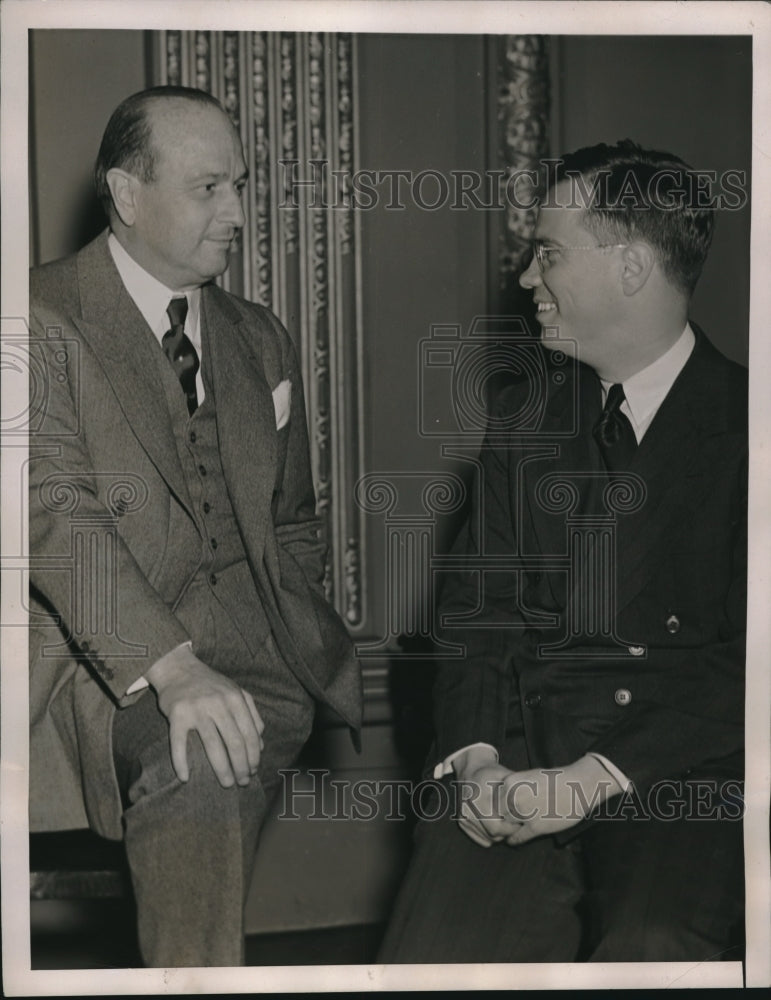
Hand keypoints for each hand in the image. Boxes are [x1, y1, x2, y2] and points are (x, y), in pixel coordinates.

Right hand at [146, 645, 264, 788]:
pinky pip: (179, 743)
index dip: (254, 755)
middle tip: (242, 783)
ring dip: (221, 769)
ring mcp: (197, 709)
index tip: (254, 770)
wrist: (178, 668)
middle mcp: (218, 703)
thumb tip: (261, 744)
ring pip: (212, 745)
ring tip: (226, 784)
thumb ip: (252, 714)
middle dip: (241, 766)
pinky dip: (181, 763)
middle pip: (234, 742)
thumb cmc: (210, 684)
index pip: (250, 733)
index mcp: (236, 698)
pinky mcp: (177, 715)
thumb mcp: (236, 692)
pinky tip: (185, 778)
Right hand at [451, 747, 521, 846]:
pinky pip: (481, 838)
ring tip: (507, 822)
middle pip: (493, 833)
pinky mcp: (461, 822)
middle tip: (517, 825)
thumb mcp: (507, 777)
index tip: (521, 821)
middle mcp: (468, 807)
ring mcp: (463, 815)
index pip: (497, 826)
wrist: (470, 770)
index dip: (512, 827)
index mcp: (479, 795)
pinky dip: (490, 836)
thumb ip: (518, 791)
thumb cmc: (492, 773)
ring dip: (500, 835)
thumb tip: (535, 805)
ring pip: (488, 838)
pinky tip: (496, 824)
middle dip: (508, 832)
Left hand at [452, 749, 622, 847]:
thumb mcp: (529, 777)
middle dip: (501, 818)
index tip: (497, 811)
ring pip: (506, 826)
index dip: (496, 806)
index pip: (494, 799)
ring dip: (507, 830)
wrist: (577, 786)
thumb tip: (502, 797)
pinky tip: (512, 840)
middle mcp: (514, 797)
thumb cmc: (554, 780)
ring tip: (504, 833)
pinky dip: (514, 840)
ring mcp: (524, 813)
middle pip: (499, 813)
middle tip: (500, 824)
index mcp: (510, 783)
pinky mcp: (535, 826)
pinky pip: (518, 837)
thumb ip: (514, 787)